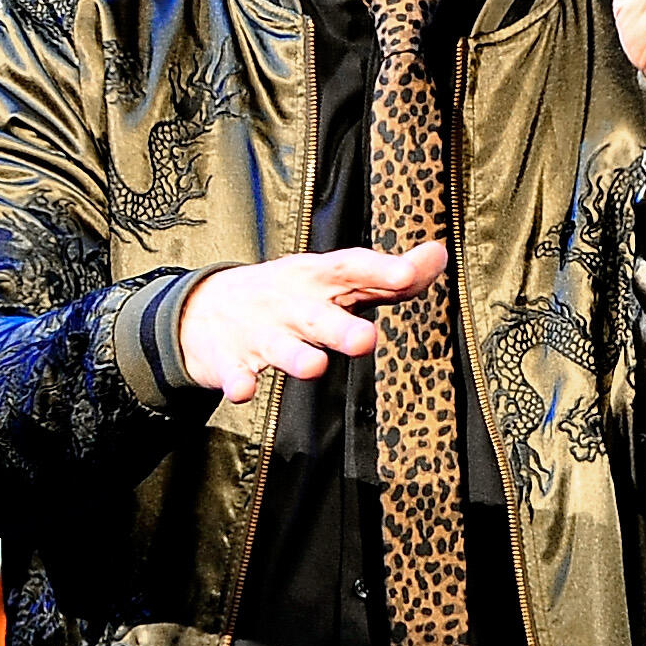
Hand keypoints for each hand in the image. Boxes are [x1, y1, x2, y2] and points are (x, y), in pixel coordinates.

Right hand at [177, 244, 448, 402]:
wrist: (205, 308)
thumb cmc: (291, 295)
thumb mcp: (335, 280)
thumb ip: (389, 277)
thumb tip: (440, 254)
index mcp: (319, 280)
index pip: (351, 269)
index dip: (379, 271)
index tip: (407, 274)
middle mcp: (291, 303)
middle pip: (319, 316)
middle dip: (341, 328)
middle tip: (366, 340)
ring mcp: (260, 332)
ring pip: (280, 347)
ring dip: (295, 357)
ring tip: (314, 367)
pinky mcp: (230, 360)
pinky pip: (233, 373)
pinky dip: (237, 382)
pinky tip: (243, 391)